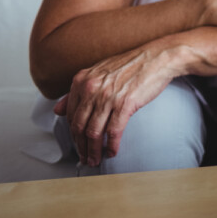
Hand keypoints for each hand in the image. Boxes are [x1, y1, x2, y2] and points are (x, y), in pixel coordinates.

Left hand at [53, 42, 180, 167]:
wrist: (159, 57)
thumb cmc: (132, 64)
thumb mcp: (100, 72)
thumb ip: (78, 90)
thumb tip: (57, 109)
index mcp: (82, 80)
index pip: (71, 115)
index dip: (73, 134)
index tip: (78, 143)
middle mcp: (92, 88)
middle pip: (79, 126)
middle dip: (81, 147)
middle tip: (85, 157)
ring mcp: (108, 96)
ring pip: (94, 132)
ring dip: (93, 151)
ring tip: (95, 159)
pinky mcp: (125, 104)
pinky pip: (113, 131)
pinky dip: (111, 145)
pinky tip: (112, 151)